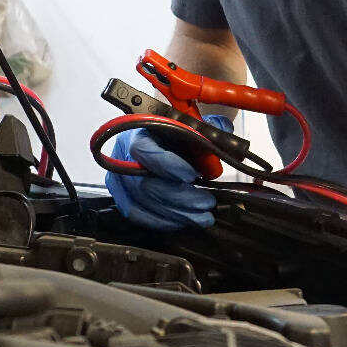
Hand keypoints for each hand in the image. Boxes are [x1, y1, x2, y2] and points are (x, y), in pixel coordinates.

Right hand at [102, 116, 228, 230]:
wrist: (162, 142)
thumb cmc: (175, 134)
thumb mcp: (194, 125)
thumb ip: (210, 130)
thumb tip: (228, 140)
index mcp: (138, 132)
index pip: (144, 150)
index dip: (168, 165)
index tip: (192, 175)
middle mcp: (122, 156)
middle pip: (145, 183)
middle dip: (180, 197)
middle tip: (207, 203)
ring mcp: (119, 179)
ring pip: (142, 203)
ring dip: (177, 214)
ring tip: (203, 216)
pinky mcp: (123, 198)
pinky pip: (138, 215)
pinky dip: (164, 221)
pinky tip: (184, 220)